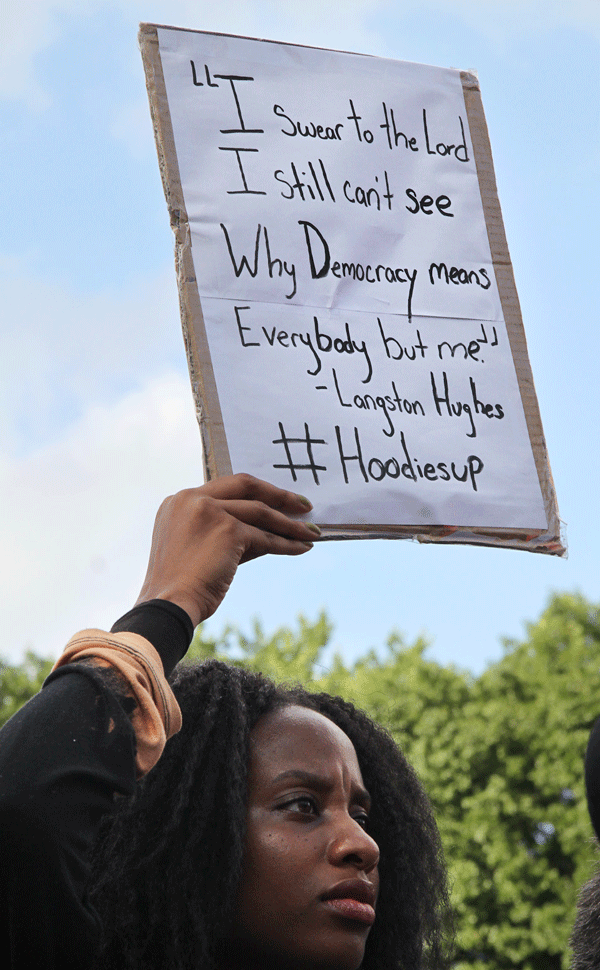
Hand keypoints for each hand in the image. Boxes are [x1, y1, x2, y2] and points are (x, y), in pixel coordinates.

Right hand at [134, 474, 316, 626]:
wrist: (168, 605)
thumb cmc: (179, 586)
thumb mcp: (197, 547)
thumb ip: (223, 531)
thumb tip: (266, 531)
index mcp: (180, 500)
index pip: (225, 487)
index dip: (255, 492)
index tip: (275, 498)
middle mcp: (192, 499)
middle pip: (245, 485)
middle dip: (278, 495)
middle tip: (303, 505)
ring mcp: (210, 511)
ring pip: (261, 512)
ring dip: (290, 524)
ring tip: (312, 532)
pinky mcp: (228, 530)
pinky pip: (265, 537)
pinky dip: (287, 543)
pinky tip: (302, 548)